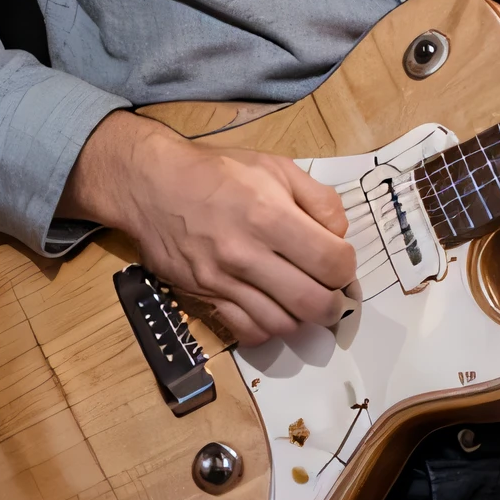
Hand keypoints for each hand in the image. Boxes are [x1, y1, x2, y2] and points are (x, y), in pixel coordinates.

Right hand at [57, 110, 356, 344]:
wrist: (153, 185)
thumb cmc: (217, 171)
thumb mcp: (276, 167)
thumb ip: (318, 199)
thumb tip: (339, 236)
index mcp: (269, 216)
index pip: (332, 263)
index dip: (346, 267)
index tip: (340, 261)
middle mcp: (246, 254)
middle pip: (313, 303)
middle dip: (333, 303)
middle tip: (332, 292)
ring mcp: (223, 281)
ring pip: (282, 325)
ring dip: (302, 318)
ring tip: (302, 299)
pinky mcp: (204, 297)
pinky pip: (248, 332)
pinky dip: (268, 328)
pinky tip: (271, 307)